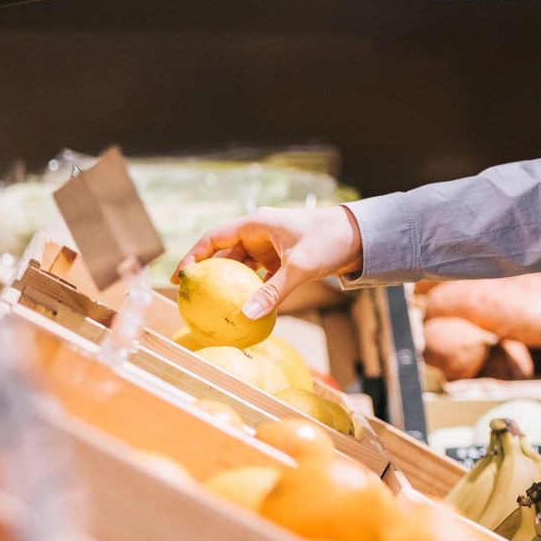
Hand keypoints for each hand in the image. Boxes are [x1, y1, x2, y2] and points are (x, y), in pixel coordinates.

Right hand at [181, 205, 362, 318]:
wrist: (361, 237)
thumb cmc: (330, 241)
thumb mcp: (299, 267)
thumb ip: (272, 292)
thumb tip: (246, 316)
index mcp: (256, 224)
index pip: (214, 238)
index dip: (193, 256)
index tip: (180, 277)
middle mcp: (259, 232)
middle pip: (224, 253)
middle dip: (208, 273)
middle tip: (192, 297)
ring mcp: (271, 245)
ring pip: (241, 265)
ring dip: (230, 283)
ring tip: (213, 306)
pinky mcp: (283, 258)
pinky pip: (259, 274)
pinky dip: (251, 289)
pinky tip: (244, 308)